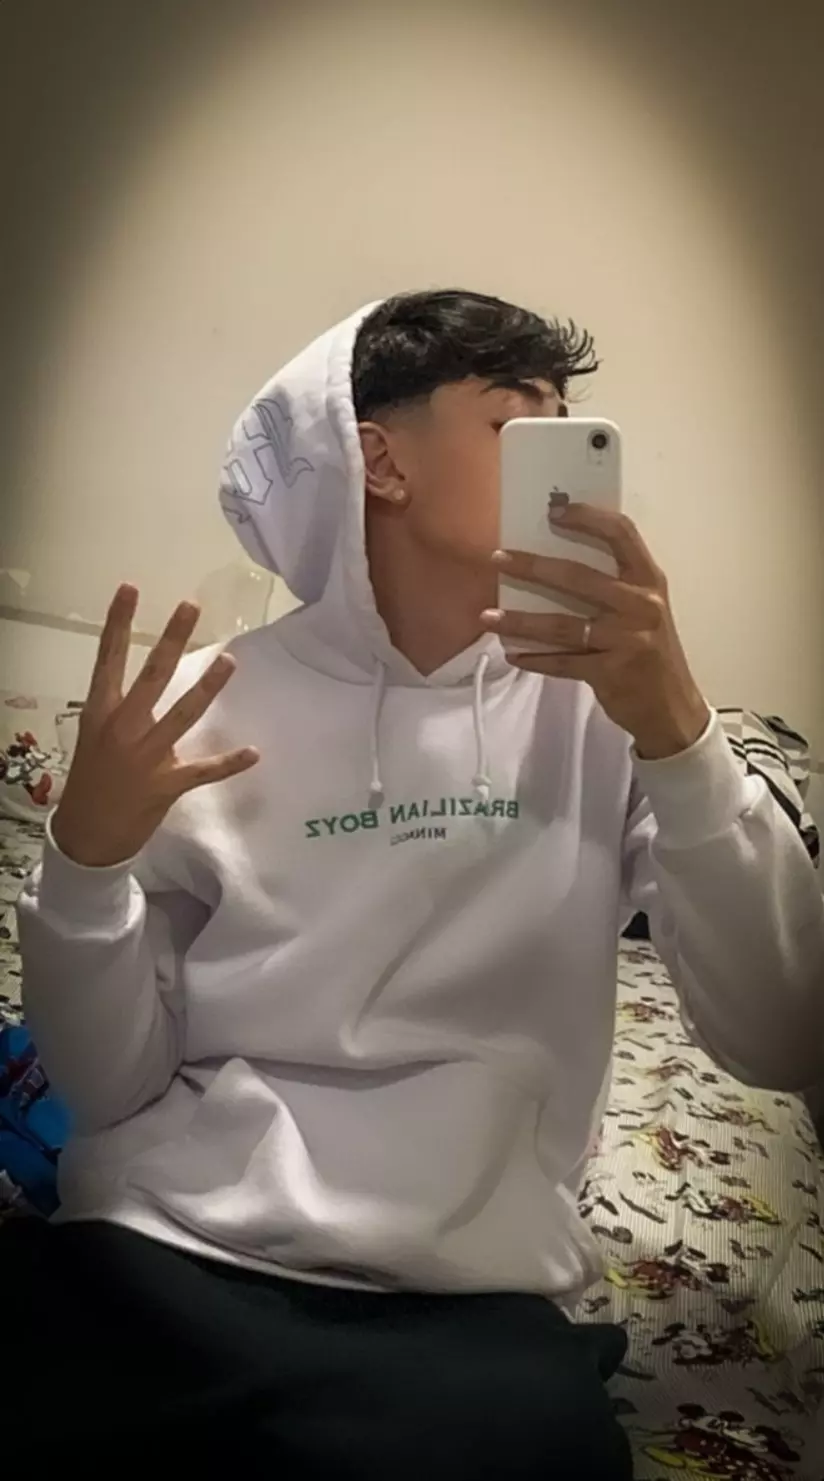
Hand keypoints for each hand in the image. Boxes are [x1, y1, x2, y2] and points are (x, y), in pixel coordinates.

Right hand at [51, 585, 258, 867]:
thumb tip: (151, 697)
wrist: (85, 835)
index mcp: (101, 713)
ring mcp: (146, 757)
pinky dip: (229, 762)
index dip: (117, 622)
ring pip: (182, 715)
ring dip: (208, 687)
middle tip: (191, 606)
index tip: (130, 588)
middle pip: (151, 676)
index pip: (107, 659)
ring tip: (229, 660)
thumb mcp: (95, 739)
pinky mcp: (166, 785)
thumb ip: (122, 714)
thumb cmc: (91, 781)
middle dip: (172, 640)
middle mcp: (123, 729)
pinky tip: (253, 752)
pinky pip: (203, 771)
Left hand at [483, 504, 709, 758]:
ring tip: (487, 617)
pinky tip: (512, 654)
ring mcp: (626, 640)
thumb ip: (612, 587)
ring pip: (562, 624)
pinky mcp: (610, 672)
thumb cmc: (649, 651)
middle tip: (497, 559)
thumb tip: (549, 567)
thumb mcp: (643, 610)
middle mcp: (640, 605)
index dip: (587, 517)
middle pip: (578, 577)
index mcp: (649, 581)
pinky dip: (534, 659)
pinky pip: (562, 662)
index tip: (553, 511)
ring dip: (519, 621)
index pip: (621, 534)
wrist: (672, 708)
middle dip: (532, 567)